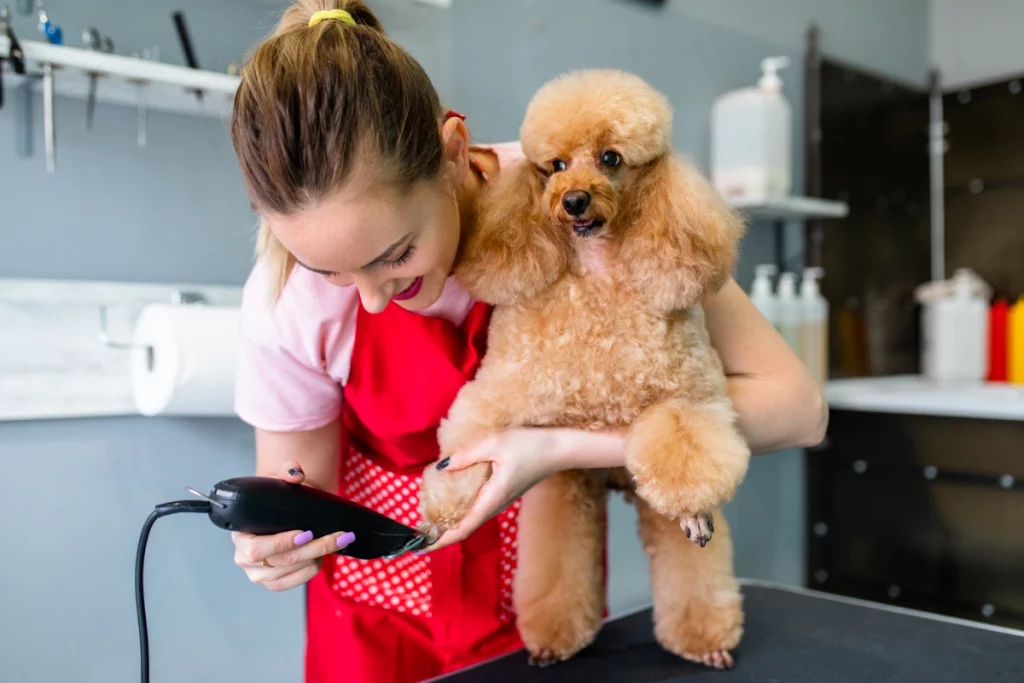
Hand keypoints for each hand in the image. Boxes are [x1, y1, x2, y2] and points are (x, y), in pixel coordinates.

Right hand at [231, 462, 355, 591]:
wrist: (277, 514)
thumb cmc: (274, 500)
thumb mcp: (277, 482)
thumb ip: (286, 472)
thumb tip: (295, 472)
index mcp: (240, 535)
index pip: (256, 549)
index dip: (281, 543)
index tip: (306, 533)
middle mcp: (244, 559)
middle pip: (283, 561)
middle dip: (315, 548)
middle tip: (339, 536)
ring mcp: (259, 575)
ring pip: (294, 571)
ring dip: (318, 557)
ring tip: (336, 542)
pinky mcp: (273, 583)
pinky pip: (296, 581)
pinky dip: (313, 569)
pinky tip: (323, 555)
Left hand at [424, 428, 565, 552]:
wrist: (560, 449)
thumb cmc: (530, 446)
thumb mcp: (495, 443)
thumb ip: (466, 455)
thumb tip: (441, 467)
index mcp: (492, 499)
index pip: (462, 528)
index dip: (440, 540)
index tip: (420, 547)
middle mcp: (496, 505)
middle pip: (464, 527)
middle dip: (441, 534)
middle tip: (417, 536)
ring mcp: (501, 501)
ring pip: (471, 518)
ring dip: (451, 523)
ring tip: (430, 521)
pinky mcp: (504, 493)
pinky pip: (478, 507)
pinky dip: (461, 511)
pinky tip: (452, 501)